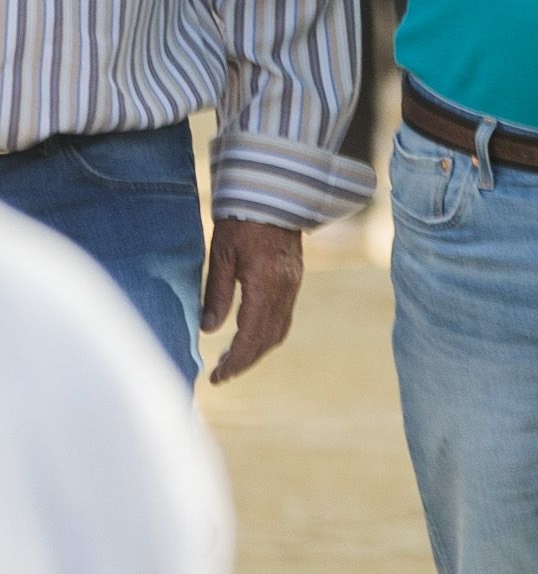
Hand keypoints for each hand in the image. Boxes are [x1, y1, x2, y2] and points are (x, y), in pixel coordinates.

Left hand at [200, 218, 302, 383]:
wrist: (275, 196)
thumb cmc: (242, 222)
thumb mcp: (221, 255)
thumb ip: (217, 294)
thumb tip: (208, 330)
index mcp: (266, 284)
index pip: (251, 335)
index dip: (235, 361)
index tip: (217, 377)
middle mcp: (286, 289)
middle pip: (268, 338)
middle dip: (245, 361)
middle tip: (220, 375)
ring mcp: (293, 285)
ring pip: (279, 330)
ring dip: (256, 350)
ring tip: (231, 360)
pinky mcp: (294, 280)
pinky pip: (283, 317)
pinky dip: (266, 334)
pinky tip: (248, 335)